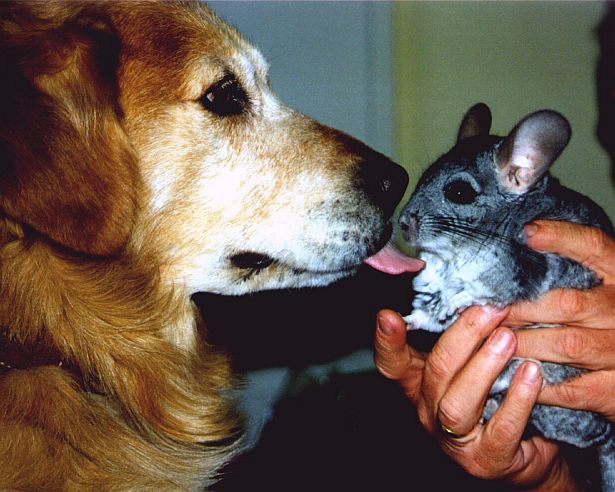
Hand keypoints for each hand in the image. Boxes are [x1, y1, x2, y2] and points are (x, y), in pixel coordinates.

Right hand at [375, 307, 578, 488]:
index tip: (387, 315)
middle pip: (434, 372)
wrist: (528, 451)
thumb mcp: (474, 362)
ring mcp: (454, 439)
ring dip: (483, 366)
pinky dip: (517, 399)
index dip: (387, 341)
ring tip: (508, 338)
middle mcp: (429, 410)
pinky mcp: (486, 460)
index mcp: (419, 383)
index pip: (392, 363)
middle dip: (462, 337)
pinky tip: (531, 373)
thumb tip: (478, 294)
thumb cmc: (497, 397)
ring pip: (456, 403)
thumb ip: (467, 337)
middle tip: (490, 311)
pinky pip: (500, 429)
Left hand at [506, 220, 614, 420]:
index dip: (562, 238)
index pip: (594, 247)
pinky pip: (570, 389)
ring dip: (521, 343)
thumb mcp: (598, 282)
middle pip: (567, 302)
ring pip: (565, 345)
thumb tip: (523, 235)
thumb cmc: (605, 316)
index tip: (527, 232)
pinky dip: (535, 382)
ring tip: (489, 339)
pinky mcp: (613, 390)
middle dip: (519, 307)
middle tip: (484, 308)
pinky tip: (509, 375)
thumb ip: (572, 263)